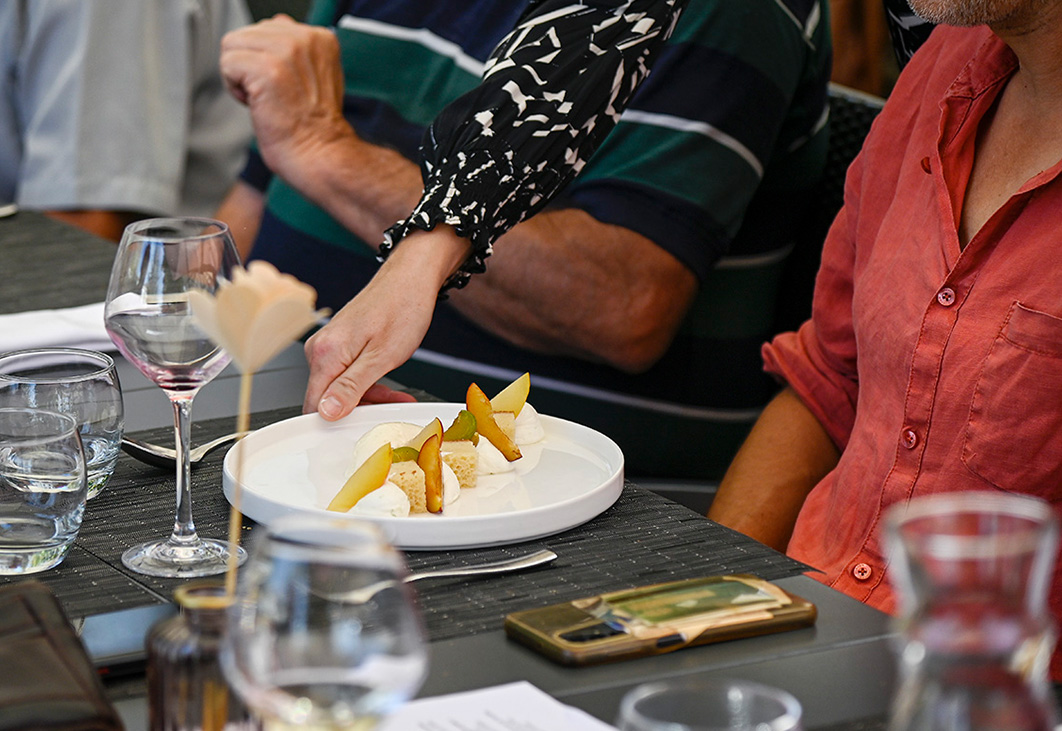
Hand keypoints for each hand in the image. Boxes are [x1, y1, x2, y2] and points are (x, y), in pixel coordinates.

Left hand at [219, 15, 350, 181]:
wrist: (320, 154)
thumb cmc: (314, 127)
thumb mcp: (318, 76)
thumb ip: (298, 48)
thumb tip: (276, 24)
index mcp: (320, 37)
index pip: (267, 28)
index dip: (265, 59)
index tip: (283, 85)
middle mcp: (305, 38)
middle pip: (246, 34)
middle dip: (249, 65)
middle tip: (272, 95)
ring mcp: (286, 52)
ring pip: (232, 45)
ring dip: (239, 76)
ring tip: (264, 98)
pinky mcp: (266, 69)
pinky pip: (227, 63)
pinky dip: (233, 89)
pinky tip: (257, 104)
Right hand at [302, 262, 438, 418]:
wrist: (411, 279)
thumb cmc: (402, 309)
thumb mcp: (382, 357)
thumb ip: (352, 387)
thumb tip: (326, 412)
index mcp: (325, 353)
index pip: (313, 405)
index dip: (333, 424)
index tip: (355, 429)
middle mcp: (321, 348)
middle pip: (327, 398)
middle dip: (358, 410)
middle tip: (388, 410)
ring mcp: (329, 345)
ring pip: (340, 388)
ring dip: (367, 397)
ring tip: (396, 397)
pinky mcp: (340, 343)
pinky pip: (347, 374)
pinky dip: (368, 383)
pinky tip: (389, 386)